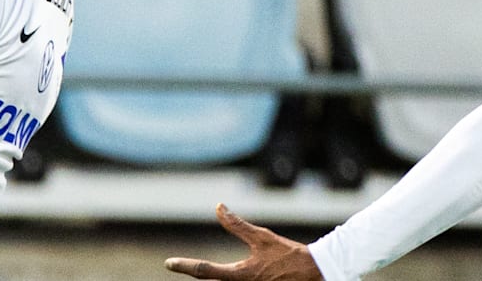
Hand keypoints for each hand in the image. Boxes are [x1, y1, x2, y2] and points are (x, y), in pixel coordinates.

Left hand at [164, 204, 323, 280]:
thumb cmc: (287, 255)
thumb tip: (219, 208)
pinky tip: (218, 277)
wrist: (313, 274)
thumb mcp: (262, 237)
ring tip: (195, 270)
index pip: (205, 270)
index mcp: (240, 274)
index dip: (184, 266)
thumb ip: (237, 225)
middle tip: (176, 266)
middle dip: (194, 274)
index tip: (168, 263)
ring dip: (211, 279)